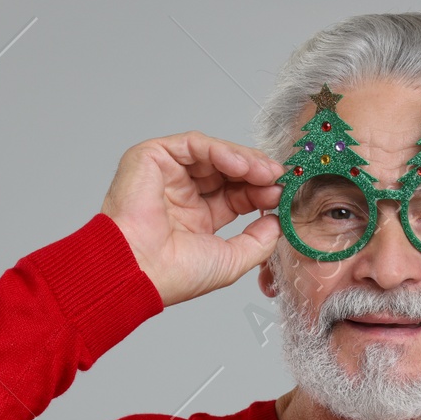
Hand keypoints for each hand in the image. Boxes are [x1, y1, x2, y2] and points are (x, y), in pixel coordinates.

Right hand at [101, 132, 281, 307]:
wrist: (139, 269)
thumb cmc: (172, 274)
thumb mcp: (230, 260)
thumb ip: (258, 241)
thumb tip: (277, 223)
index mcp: (195, 219)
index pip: (235, 195)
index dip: (259, 191)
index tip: (282, 194)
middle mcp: (181, 195)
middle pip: (227, 171)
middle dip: (256, 173)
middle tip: (278, 178)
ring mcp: (166, 175)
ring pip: (213, 154)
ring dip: (244, 160)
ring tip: (265, 172)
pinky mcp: (152, 157)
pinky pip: (193, 145)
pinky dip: (221, 150)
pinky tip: (241, 165)